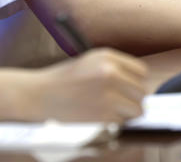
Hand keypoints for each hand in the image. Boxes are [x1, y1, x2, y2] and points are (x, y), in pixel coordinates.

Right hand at [33, 48, 148, 122]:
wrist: (38, 95)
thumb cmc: (63, 81)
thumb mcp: (89, 63)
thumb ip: (115, 69)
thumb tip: (140, 87)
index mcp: (107, 56)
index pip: (141, 72)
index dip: (135, 83)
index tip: (128, 90)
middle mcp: (110, 72)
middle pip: (142, 92)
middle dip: (132, 100)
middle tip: (118, 104)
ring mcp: (108, 94)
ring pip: (137, 110)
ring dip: (125, 114)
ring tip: (107, 111)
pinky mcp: (103, 115)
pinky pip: (122, 123)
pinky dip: (113, 124)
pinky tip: (96, 117)